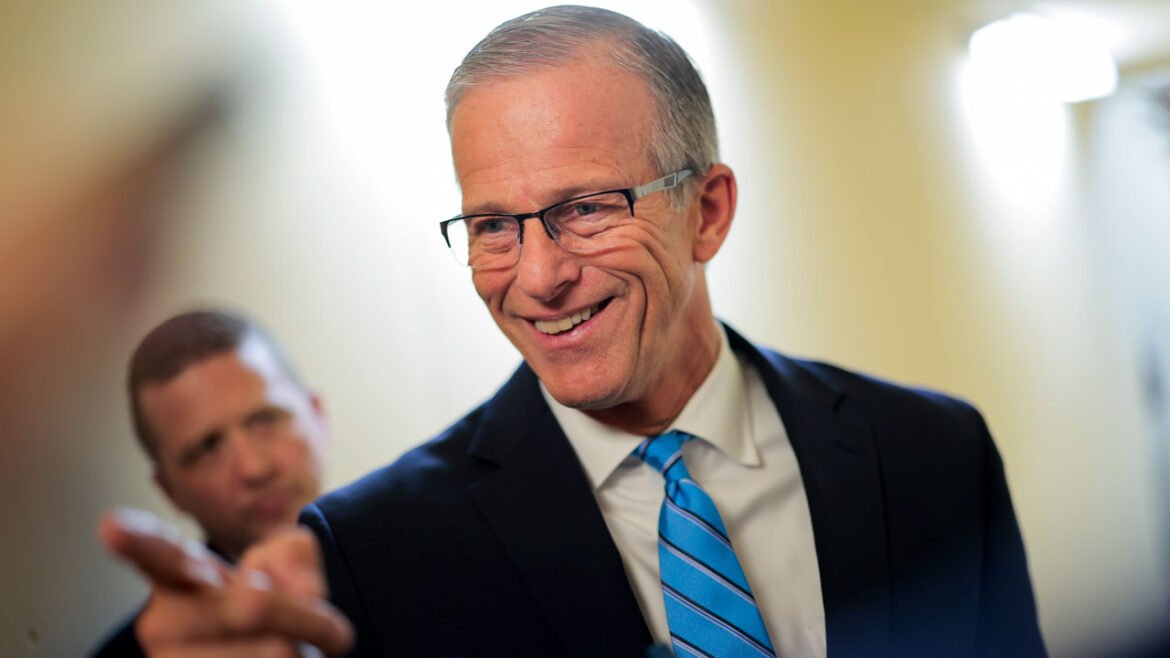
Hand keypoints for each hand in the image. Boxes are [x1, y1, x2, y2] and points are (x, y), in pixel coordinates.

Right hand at [99, 508, 353, 657]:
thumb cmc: (273, 618)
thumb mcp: (288, 568)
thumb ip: (294, 554)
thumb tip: (288, 589)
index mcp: (179, 576)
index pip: (157, 553)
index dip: (135, 540)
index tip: (112, 527)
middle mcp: (163, 623)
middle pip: (257, 605)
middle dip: (307, 615)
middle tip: (313, 626)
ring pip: (277, 649)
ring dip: (306, 651)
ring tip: (288, 655)